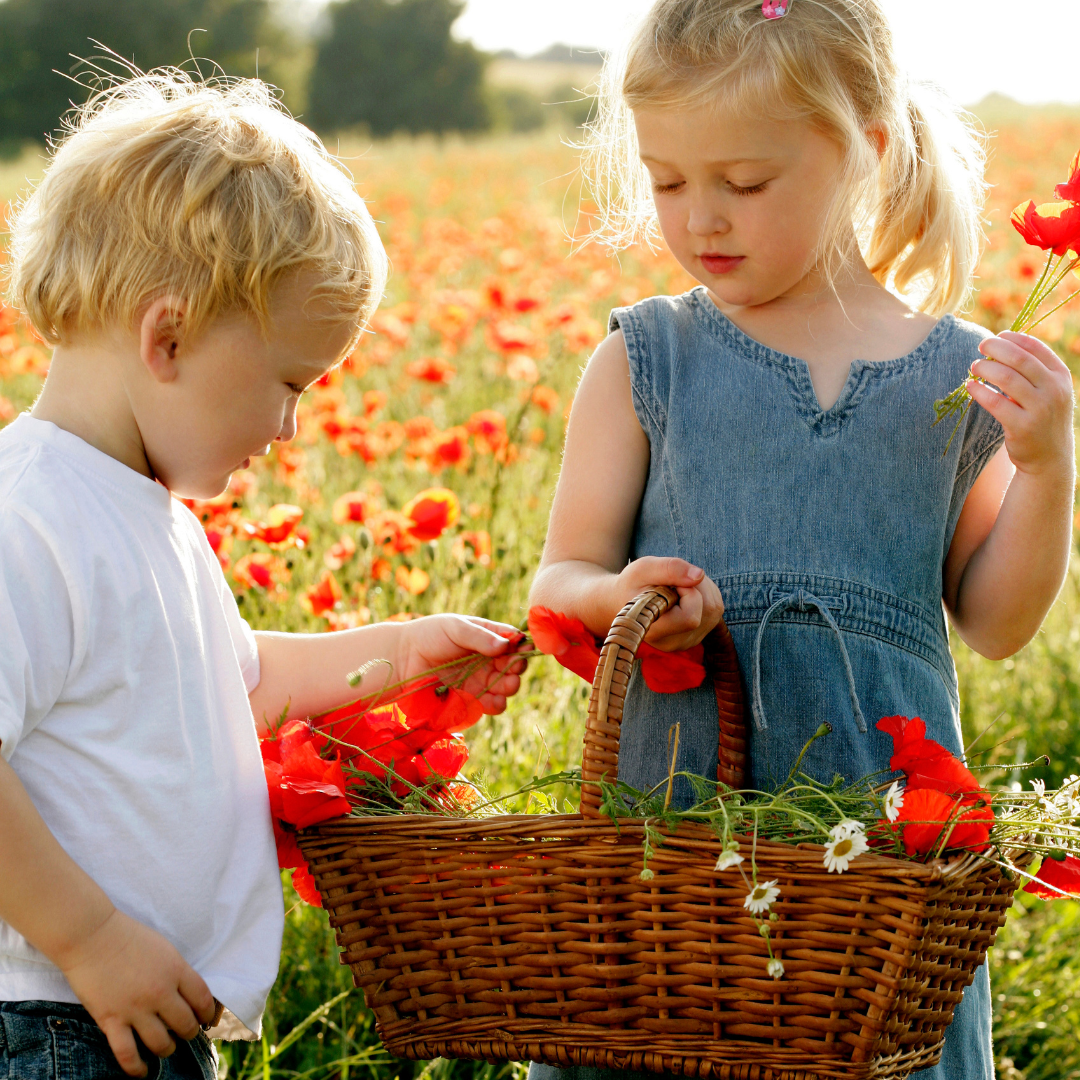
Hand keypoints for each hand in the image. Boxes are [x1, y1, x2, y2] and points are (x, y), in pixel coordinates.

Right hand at [57, 908, 215, 1076]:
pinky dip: (136, 1068)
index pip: (203, 999)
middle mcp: (160, 992)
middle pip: (186, 1025)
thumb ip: (177, 972)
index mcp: (177, 970)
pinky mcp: (111, 1021)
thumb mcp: (165, 949)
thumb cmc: (129, 938)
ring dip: (167, 1049)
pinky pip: (127, 1054)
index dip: (207, 1014)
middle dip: (189, 1033)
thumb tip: (188, 995)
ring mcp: (136, 1009)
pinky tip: (141, 1071)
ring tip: (166, 1047)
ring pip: (161, 1043)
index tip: (206, 1019)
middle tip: (186, 1033)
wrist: (92, 937)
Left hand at [397, 615, 527, 713]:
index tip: (521, 649)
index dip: (522, 647)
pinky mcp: (471, 699)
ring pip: (506, 687)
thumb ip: (481, 636)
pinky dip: (496, 704)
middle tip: (513, 668)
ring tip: (507, 685)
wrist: (403, 659)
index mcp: (489, 638)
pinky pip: (490, 704)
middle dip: (517, 668)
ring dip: (510, 687)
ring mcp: (481, 680)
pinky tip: (495, 700)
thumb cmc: (430, 635)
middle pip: (514, 667)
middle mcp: (489, 660)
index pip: (514, 643)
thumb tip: (506, 645)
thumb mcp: (456, 628)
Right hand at [613, 557, 723, 650]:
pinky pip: (715, 611)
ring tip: (678, 585)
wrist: (624, 601)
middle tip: (674, 580)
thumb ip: (670, 569)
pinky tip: (685, 592)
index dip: (688, 591)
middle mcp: (672, 642)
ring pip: (715, 609)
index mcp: (655, 630)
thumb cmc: (632, 584)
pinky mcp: (696, 637)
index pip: (690, 617)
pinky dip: (706, 594)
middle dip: (698, 585)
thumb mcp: (643, 568)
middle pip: (708, 610)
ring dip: (703, 588)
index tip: (670, 582)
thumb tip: (699, 575)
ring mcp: (686, 642)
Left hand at [969, 332, 1074, 477]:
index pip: (1037, 348)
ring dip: (985, 368)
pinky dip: (980, 391)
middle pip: (1020, 359)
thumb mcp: (1047, 391)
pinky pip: (996, 403)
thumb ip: (1032, 371)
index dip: (1014, 338)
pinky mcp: (1023, 427)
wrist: (1049, 457)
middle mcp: (1054, 390)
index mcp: (1061, 376)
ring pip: (1007, 378)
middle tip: (980, 346)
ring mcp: (1040, 409)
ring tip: (974, 366)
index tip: (997, 336)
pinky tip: (970, 386)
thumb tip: (1000, 346)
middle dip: (996, 348)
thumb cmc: (1041, 417)